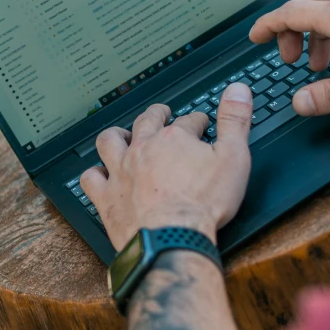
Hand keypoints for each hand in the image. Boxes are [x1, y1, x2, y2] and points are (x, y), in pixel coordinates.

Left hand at [80, 83, 252, 251]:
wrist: (172, 238)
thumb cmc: (202, 204)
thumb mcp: (234, 158)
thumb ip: (235, 121)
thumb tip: (237, 90)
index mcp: (175, 139)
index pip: (188, 121)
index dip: (197, 121)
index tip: (201, 123)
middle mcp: (144, 149)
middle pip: (147, 122)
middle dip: (157, 115)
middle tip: (163, 114)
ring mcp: (122, 172)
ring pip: (111, 141)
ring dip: (117, 135)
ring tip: (124, 135)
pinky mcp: (107, 197)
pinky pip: (91, 178)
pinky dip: (95, 173)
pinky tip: (100, 174)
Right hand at [250, 0, 329, 116]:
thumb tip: (300, 103)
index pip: (291, 13)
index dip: (268, 25)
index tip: (255, 37)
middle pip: (302, 4)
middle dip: (289, 31)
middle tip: (290, 59)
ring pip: (321, 6)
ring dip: (311, 34)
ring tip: (317, 65)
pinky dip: (329, 29)